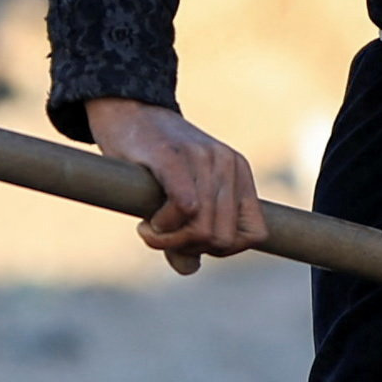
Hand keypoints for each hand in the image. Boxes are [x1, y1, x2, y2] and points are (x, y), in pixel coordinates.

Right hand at [85, 99, 264, 274]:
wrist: (126, 112)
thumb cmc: (153, 161)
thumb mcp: (179, 198)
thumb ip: (188, 232)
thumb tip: (189, 269)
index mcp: (238, 173)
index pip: (255, 233)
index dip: (226, 249)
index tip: (193, 241)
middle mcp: (227, 164)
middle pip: (223, 238)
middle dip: (190, 247)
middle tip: (163, 236)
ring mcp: (203, 158)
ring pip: (202, 228)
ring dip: (170, 240)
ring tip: (149, 229)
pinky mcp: (173, 157)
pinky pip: (185, 208)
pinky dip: (163, 227)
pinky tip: (147, 223)